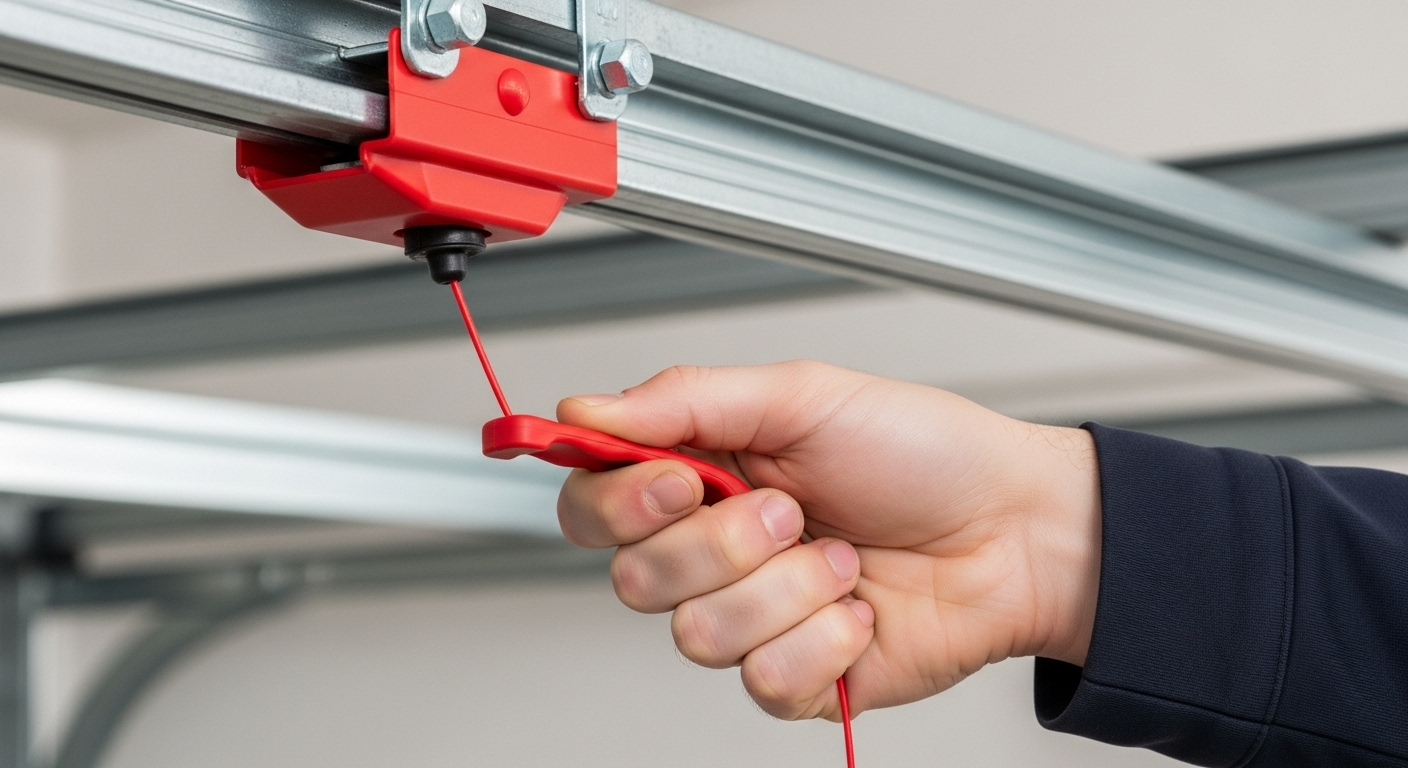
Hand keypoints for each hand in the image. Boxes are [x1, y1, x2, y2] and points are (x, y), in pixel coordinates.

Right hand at [555, 361, 1100, 721]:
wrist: (1016, 530)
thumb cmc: (925, 454)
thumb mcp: (803, 394)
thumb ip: (687, 399)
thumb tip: (585, 410)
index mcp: (704, 477)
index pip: (594, 505)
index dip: (617, 502)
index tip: (678, 480)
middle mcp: (716, 553)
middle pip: (635, 579)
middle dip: (723, 543)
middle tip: (789, 509)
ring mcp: (754, 619)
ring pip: (698, 635)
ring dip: (788, 589)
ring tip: (842, 557)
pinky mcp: (796, 678)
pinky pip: (765, 681)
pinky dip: (825, 640)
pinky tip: (860, 609)